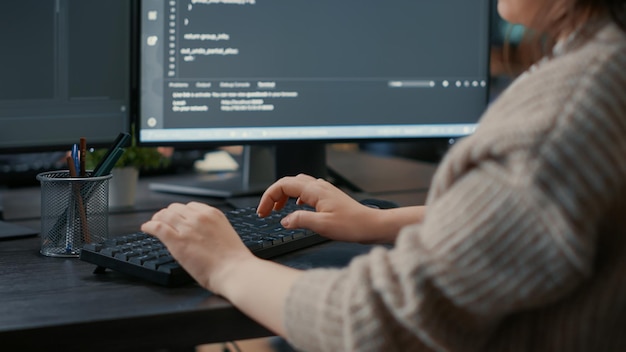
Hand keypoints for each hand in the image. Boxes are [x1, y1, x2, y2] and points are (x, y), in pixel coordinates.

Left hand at [141, 201, 254, 293]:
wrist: (234, 271)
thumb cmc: (233, 260)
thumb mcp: (224, 234)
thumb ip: (211, 229)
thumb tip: (200, 234)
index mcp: (213, 214)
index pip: (190, 206)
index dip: (181, 212)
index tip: (177, 218)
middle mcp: (199, 217)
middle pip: (175, 209)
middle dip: (168, 214)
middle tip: (162, 221)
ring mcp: (187, 228)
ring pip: (164, 215)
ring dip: (157, 218)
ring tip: (152, 223)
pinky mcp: (177, 241)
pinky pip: (157, 227)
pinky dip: (149, 226)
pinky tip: (146, 228)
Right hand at [257, 174, 391, 242]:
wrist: (372, 225)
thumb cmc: (352, 225)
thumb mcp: (322, 226)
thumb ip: (300, 220)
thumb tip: (284, 220)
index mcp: (315, 191)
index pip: (283, 185)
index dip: (268, 197)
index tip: (262, 212)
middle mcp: (319, 186)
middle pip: (288, 182)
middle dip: (274, 195)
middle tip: (266, 211)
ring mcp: (324, 190)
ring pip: (297, 185)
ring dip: (284, 195)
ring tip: (278, 209)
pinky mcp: (329, 197)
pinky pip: (307, 191)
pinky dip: (296, 197)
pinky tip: (297, 208)